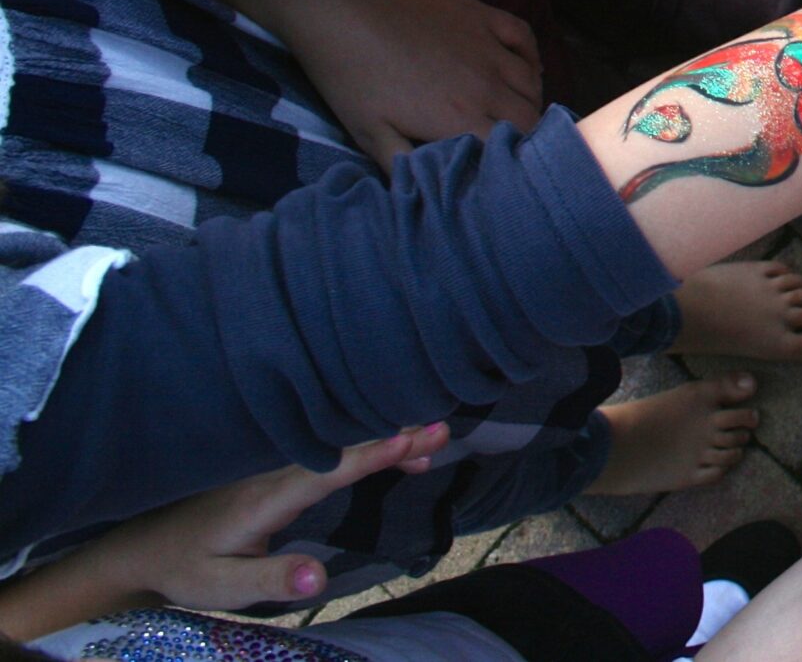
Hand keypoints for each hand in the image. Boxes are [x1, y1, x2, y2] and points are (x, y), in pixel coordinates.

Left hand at [19, 426, 446, 623]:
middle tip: (444, 428)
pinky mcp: (277, 470)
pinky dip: (366, 443)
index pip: (329, 467)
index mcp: (266, 497)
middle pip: (342, 446)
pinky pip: (330, 447)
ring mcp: (275, 466)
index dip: (374, 451)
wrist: (143, 547)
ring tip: (433, 439)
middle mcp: (275, 471)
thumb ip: (270, 579)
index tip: (417, 436)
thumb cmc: (185, 568)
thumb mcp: (220, 586)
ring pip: (338, 443)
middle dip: (394, 436)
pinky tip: (392, 449)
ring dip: (385, 438)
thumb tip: (320, 578)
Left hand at [264, 0, 544, 167]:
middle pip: (529, 116)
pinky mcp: (484, 15)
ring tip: (511, 108)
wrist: (339, 0)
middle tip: (503, 140)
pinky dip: (531, 56)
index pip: (512, 148)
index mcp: (461, 118)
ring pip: (532, 80)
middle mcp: (487, 84)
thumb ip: (403, 165)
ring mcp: (489, 46)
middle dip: (524, 132)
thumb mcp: (366, 130)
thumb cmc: (348, 71)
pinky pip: (525, 38)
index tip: (499, 166)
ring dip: (528, 98)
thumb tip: (429, 196)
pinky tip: (522, 65)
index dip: (512, 161)